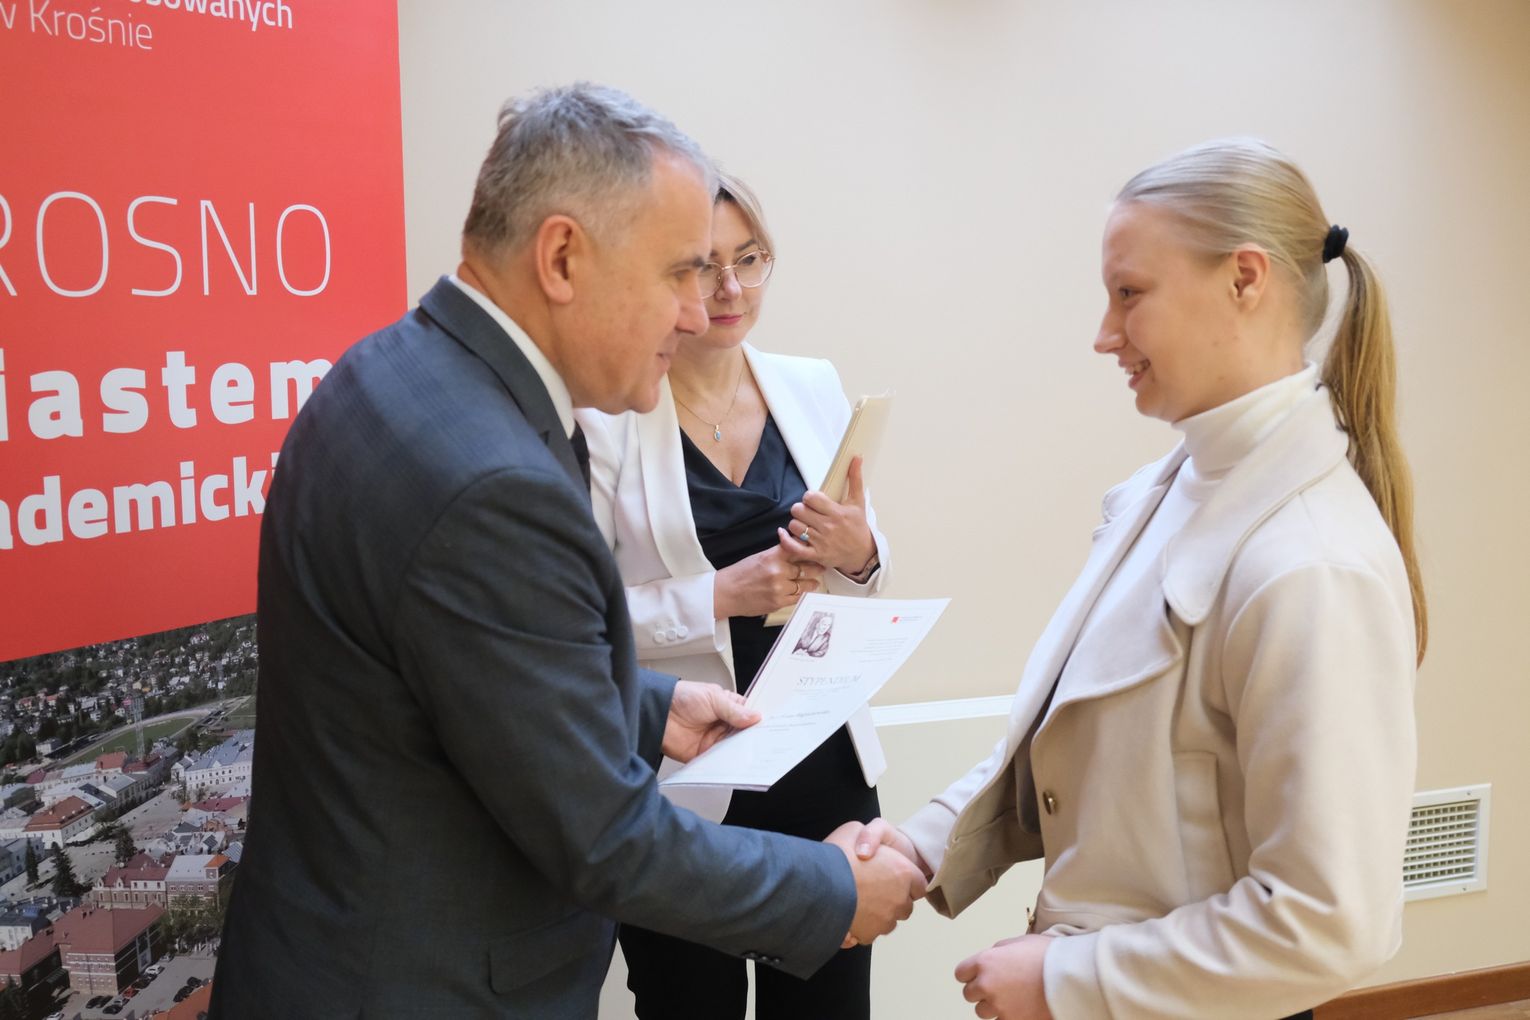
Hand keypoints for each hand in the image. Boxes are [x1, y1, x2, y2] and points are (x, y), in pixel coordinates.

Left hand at [661, 680, 759, 761]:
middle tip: (765, 742)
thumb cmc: (682, 697)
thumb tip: (755, 717)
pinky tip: (734, 762)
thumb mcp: (713, 698)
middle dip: (754, 738)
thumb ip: (734, 710)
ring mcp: (715, 740)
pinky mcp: (705, 754)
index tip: (771, 726)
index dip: (760, 721)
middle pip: (745, 735)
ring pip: (735, 749)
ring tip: (753, 754)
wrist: (658, 712)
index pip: (749, 716)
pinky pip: (720, 761)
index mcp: (729, 707)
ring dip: (742, 751)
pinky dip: (727, 763)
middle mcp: (724, 724)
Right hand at [712, 529, 824, 618]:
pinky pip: (796, 598)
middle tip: (823, 566)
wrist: (726, 592)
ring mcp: (779, 588)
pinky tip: (804, 592)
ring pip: (803, 584)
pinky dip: (801, 595)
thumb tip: (796, 549)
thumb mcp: (760, 557)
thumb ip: (778, 554)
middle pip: (806, 567)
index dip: (810, 549)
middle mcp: (777, 571)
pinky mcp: (778, 602)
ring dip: (811, 582)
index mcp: (772, 556)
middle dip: (816, 567)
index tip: (817, 549)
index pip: (797, 549)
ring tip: (816, 581)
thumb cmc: (740, 573)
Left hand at [788, 456, 876, 575]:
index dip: (808, 497)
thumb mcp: (858, 502)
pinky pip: (794, 547)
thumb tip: (856, 458)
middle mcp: (828, 527)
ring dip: (796, 524)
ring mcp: (821, 542)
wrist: (862, 554)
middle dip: (800, 509)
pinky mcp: (816, 555)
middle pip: (798, 510)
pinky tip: (784, 533)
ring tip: (803, 524)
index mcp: (836, 512)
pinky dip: (785, 540)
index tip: (813, 500)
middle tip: (806, 512)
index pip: (811, 497)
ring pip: (794, 526)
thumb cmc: (858, 527)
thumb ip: (855, 479)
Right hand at [824, 821, 926, 948]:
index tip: (892, 879)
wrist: (817, 885)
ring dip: (879, 915)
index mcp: (903, 872)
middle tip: (873, 891)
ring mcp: (886, 919)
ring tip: (859, 903)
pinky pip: (870, 934)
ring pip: (889, 922)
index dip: (907, 882)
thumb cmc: (837, 855)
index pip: (919, 885)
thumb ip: (869, 837)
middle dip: (893, 901)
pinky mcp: (870, 935)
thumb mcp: (854, 829)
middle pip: (905, 906)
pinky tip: (850, 916)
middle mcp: (900, 898)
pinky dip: (863, 928)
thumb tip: (867, 848)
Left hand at [954, 934, 1054, 1019]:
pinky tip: (1021, 1007)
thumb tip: (992, 957)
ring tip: (1012, 998)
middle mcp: (987, 985)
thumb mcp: (1019, 942)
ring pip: (983, 1012)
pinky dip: (1009, 1016)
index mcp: (985, 962)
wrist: (1071, 976)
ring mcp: (999, 1007)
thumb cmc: (1049, 956)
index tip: (978, 975)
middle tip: (999, 986)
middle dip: (981, 990)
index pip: (961, 973)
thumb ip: (999, 951)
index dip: (971, 973)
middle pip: (969, 994)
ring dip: (993, 1006)